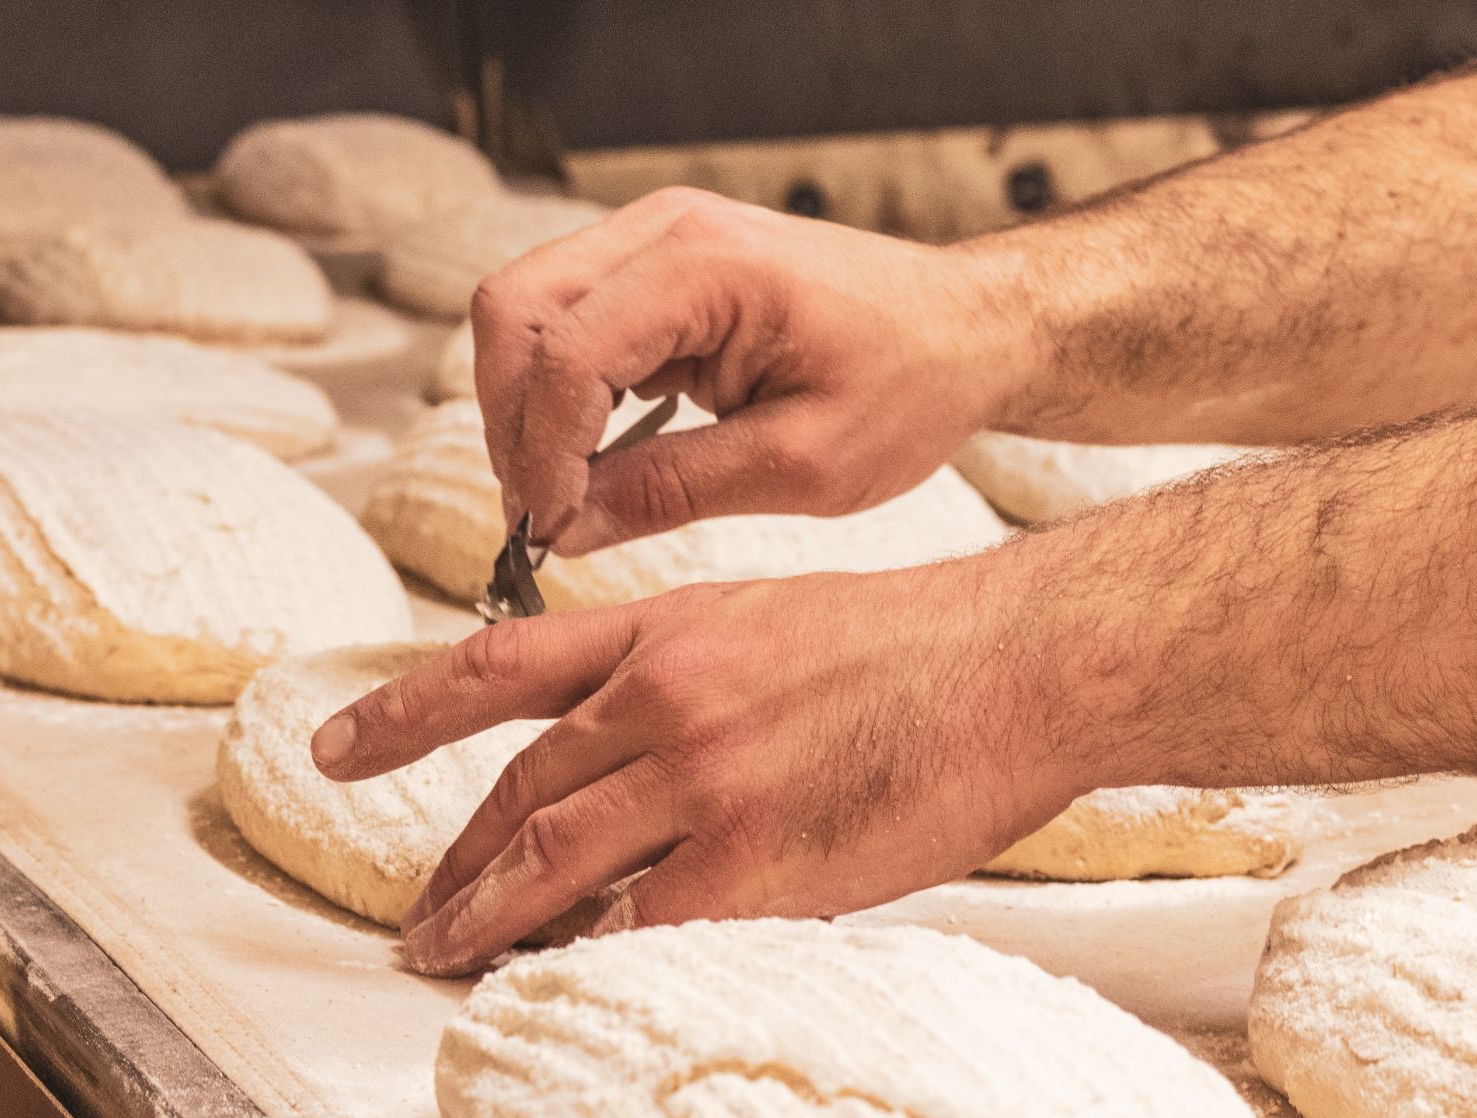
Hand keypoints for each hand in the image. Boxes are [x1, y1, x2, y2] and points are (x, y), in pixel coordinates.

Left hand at [308, 550, 1100, 976]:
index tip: (335, 743)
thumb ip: (690, 674)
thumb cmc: (921, 641)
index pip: (501, 666)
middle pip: (519, 790)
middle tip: (414, 914)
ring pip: (554, 862)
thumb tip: (634, 753)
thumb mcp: (776, 618)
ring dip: (488, 918)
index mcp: (668, 629)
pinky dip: (590, 955)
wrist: (1018, 661)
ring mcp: (704, 777)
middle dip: (453, 860)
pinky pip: (640, 923)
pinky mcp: (756, 858)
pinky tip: (563, 979)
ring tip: (450, 959)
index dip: (406, 710)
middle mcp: (666, 697)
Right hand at [469, 186, 1038, 554]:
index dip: (542, 451)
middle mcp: (666, 227)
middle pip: (512, 310)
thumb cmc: (911, 385)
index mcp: (710, 265)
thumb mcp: (802, 465)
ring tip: (567, 495)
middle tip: (544, 516)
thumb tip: (566, 529)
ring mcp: (654, 235)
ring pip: (522, 311)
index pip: (566, 352)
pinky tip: (593, 457)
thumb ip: (673, 491)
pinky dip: (558, 390)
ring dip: (526, 407)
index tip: (553, 531)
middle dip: (511, 422)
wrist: (965, 329)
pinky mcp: (654, 263)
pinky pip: (564, 319)